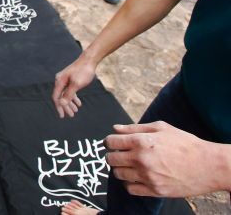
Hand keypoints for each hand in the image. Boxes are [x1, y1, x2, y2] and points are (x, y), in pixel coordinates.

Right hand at [51, 55, 94, 117]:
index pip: (56, 97)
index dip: (59, 107)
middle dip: (65, 107)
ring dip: (70, 103)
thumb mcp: (76, 84)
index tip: (62, 116)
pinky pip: (70, 91)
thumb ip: (69, 94)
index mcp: (59, 81)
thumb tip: (61, 103)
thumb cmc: (83, 71)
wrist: (89, 60)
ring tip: (75, 111)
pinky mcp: (71, 79)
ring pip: (66, 94)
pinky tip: (79, 103)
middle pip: (60, 97)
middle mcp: (60, 81)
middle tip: (71, 115)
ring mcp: (65, 80)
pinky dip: (74, 98)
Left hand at [105, 121, 225, 196]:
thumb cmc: (185, 143)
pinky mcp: (155, 190)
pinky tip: (137, 177)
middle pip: (111, 159)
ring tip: (131, 165)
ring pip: (118, 174)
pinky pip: (130, 189)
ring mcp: (148, 176)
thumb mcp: (161, 128)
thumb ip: (134, 128)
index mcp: (142, 141)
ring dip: (121, 169)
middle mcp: (141, 159)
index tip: (114, 143)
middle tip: (122, 154)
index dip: (110, 142)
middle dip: (113, 155)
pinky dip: (129, 183)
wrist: (209, 165)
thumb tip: (115, 129)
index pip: (110, 142)